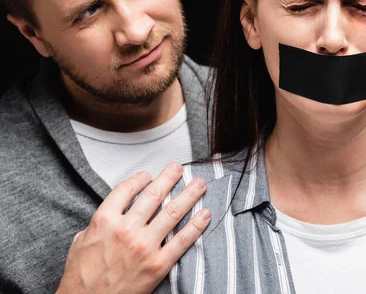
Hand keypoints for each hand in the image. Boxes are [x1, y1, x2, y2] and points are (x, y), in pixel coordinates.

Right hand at [56, 162, 209, 293]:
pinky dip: (197, 225)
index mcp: (104, 220)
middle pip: (154, 195)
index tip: (148, 174)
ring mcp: (144, 246)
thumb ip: (97, 223)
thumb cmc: (81, 276)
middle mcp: (126, 229)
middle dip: (169, 177)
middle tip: (178, 168)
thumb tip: (112, 212)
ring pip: (173, 212)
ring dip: (189, 195)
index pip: (126, 189)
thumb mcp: (80, 242)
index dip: (140, 178)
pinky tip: (206, 214)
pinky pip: (183, 240)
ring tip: (200, 184)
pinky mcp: (158, 264)